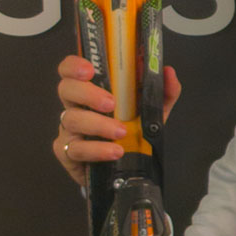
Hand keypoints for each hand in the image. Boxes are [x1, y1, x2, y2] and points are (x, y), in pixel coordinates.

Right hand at [53, 55, 181, 186]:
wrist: (124, 170)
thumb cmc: (132, 132)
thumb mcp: (151, 111)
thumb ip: (163, 92)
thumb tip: (168, 72)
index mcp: (91, 89)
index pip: (71, 69)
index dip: (74, 65)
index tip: (90, 70)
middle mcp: (76, 106)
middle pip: (66, 89)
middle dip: (87, 93)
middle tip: (111, 103)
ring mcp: (69, 130)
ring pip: (72, 120)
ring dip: (98, 125)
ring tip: (121, 132)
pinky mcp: (68, 153)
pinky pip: (75, 149)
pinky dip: (97, 150)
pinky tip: (114, 151)